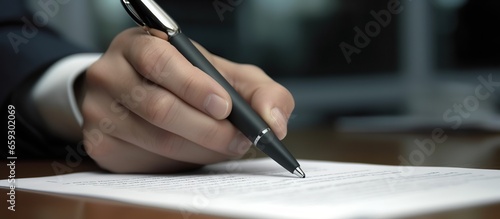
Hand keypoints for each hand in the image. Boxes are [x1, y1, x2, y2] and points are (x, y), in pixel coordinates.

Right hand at [79, 28, 294, 172]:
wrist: (134, 92)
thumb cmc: (184, 79)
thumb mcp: (222, 73)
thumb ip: (257, 90)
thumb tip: (275, 122)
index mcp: (140, 44)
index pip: (160, 61)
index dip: (194, 85)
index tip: (225, 106)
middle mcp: (111, 73)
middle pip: (158, 107)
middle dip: (208, 129)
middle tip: (239, 139)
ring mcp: (99, 110)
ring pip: (154, 139)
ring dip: (199, 149)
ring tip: (225, 146)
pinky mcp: (98, 142)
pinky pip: (142, 160)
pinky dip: (178, 162)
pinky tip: (195, 153)